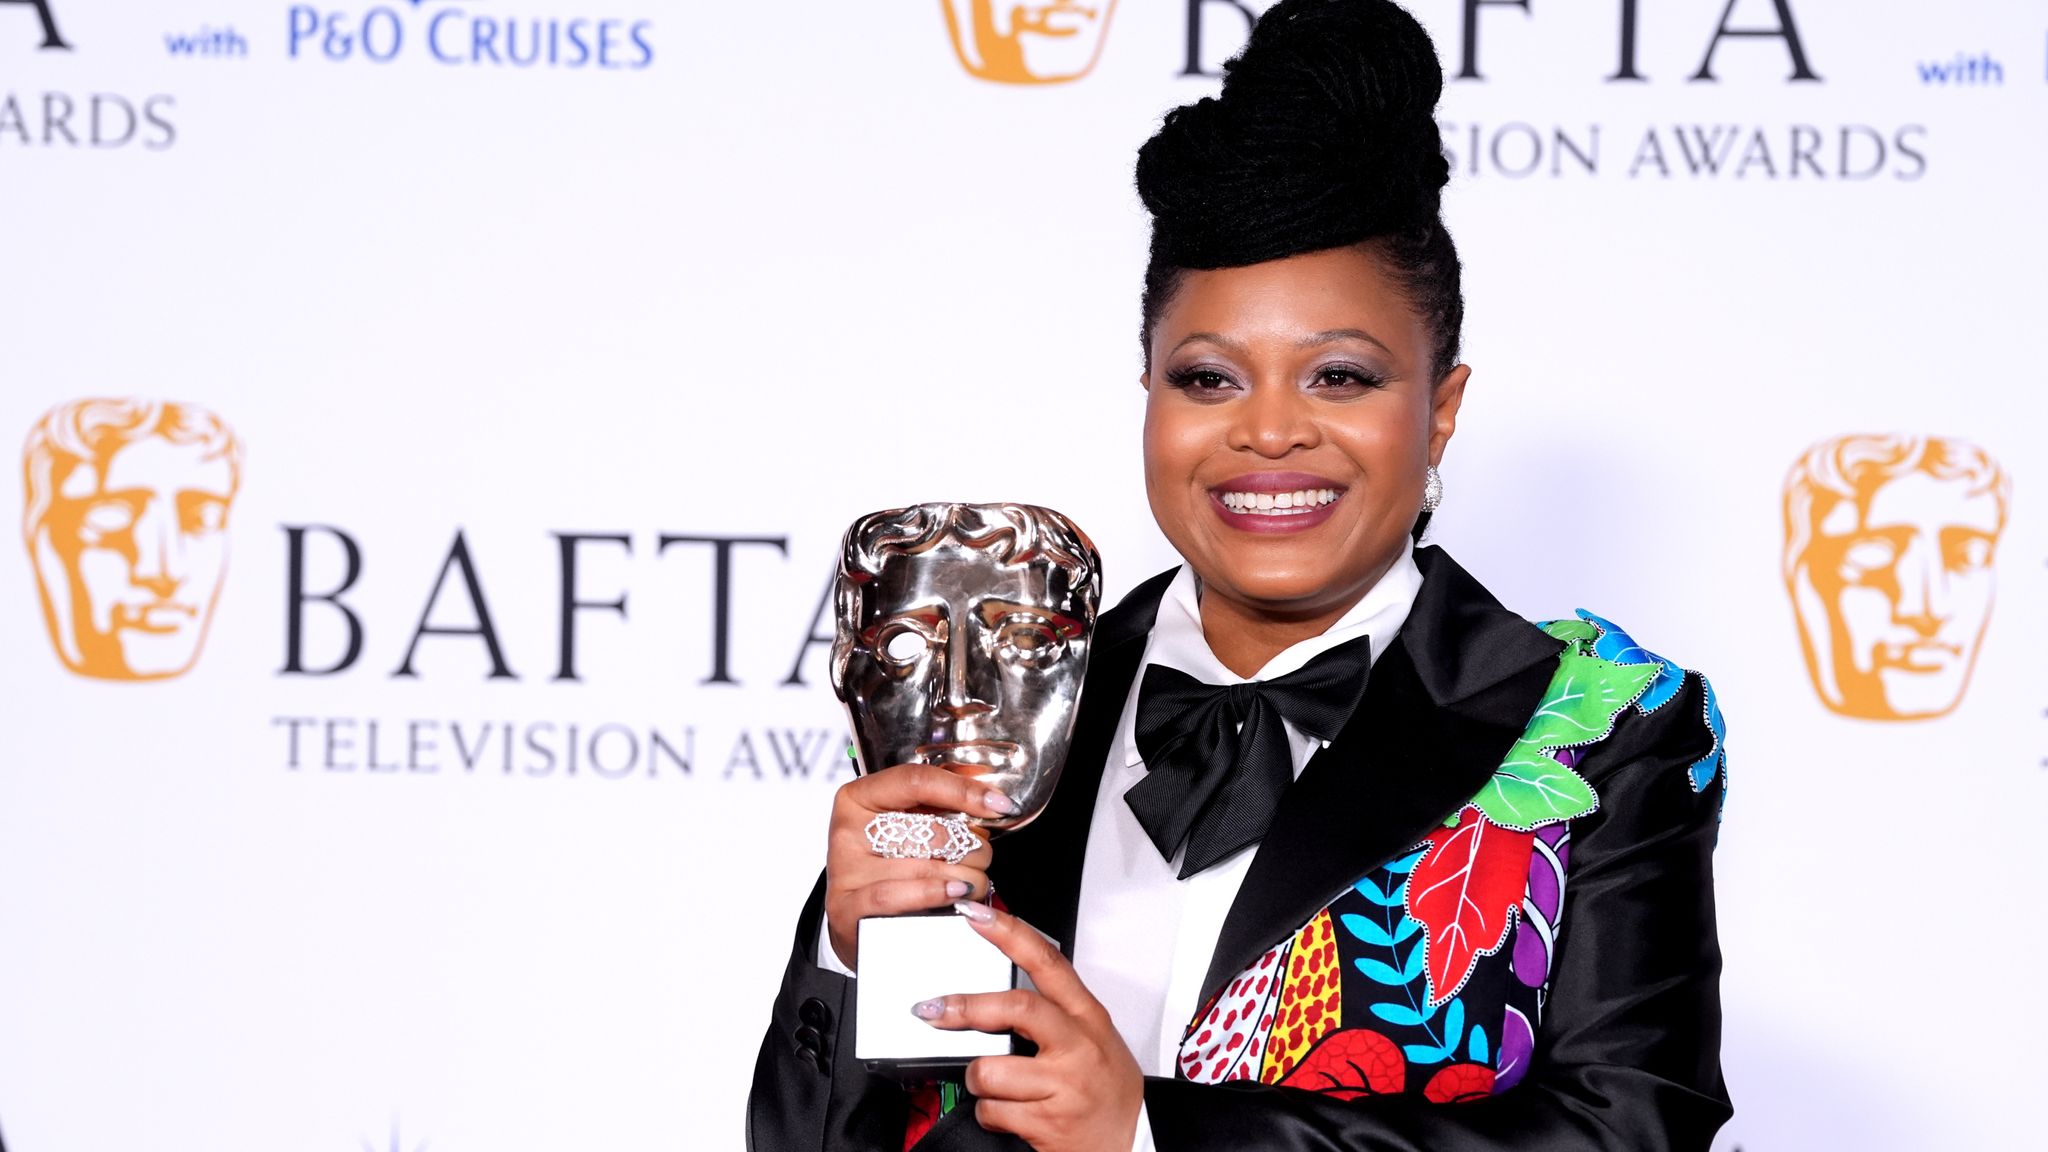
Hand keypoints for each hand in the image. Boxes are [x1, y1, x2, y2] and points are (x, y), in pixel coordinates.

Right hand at [824, 764, 1011, 970]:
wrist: (860, 919)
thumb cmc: (888, 866)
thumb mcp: (905, 827)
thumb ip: (938, 806)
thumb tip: (989, 796)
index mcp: (860, 797)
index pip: (915, 781)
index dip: (963, 791)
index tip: (998, 804)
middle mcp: (848, 831)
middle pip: (928, 830)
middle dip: (971, 845)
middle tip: (982, 856)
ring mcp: (846, 871)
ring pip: (923, 866)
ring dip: (966, 877)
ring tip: (976, 882)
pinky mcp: (848, 908)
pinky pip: (897, 896)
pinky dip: (935, 894)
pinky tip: (957, 893)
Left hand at [916, 903, 1143, 1151]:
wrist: (1132, 1145)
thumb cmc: (1108, 1091)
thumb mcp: (1094, 1040)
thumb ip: (1055, 1014)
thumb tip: (996, 993)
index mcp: (1088, 1018)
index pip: (1048, 963)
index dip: (1009, 934)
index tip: (975, 915)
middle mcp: (1078, 1047)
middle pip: (1016, 1008)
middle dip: (967, 1007)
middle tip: (934, 1010)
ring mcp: (1064, 1087)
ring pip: (990, 1071)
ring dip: (978, 1081)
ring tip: (993, 1086)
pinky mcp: (1048, 1124)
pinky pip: (992, 1112)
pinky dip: (989, 1114)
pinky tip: (1009, 1114)